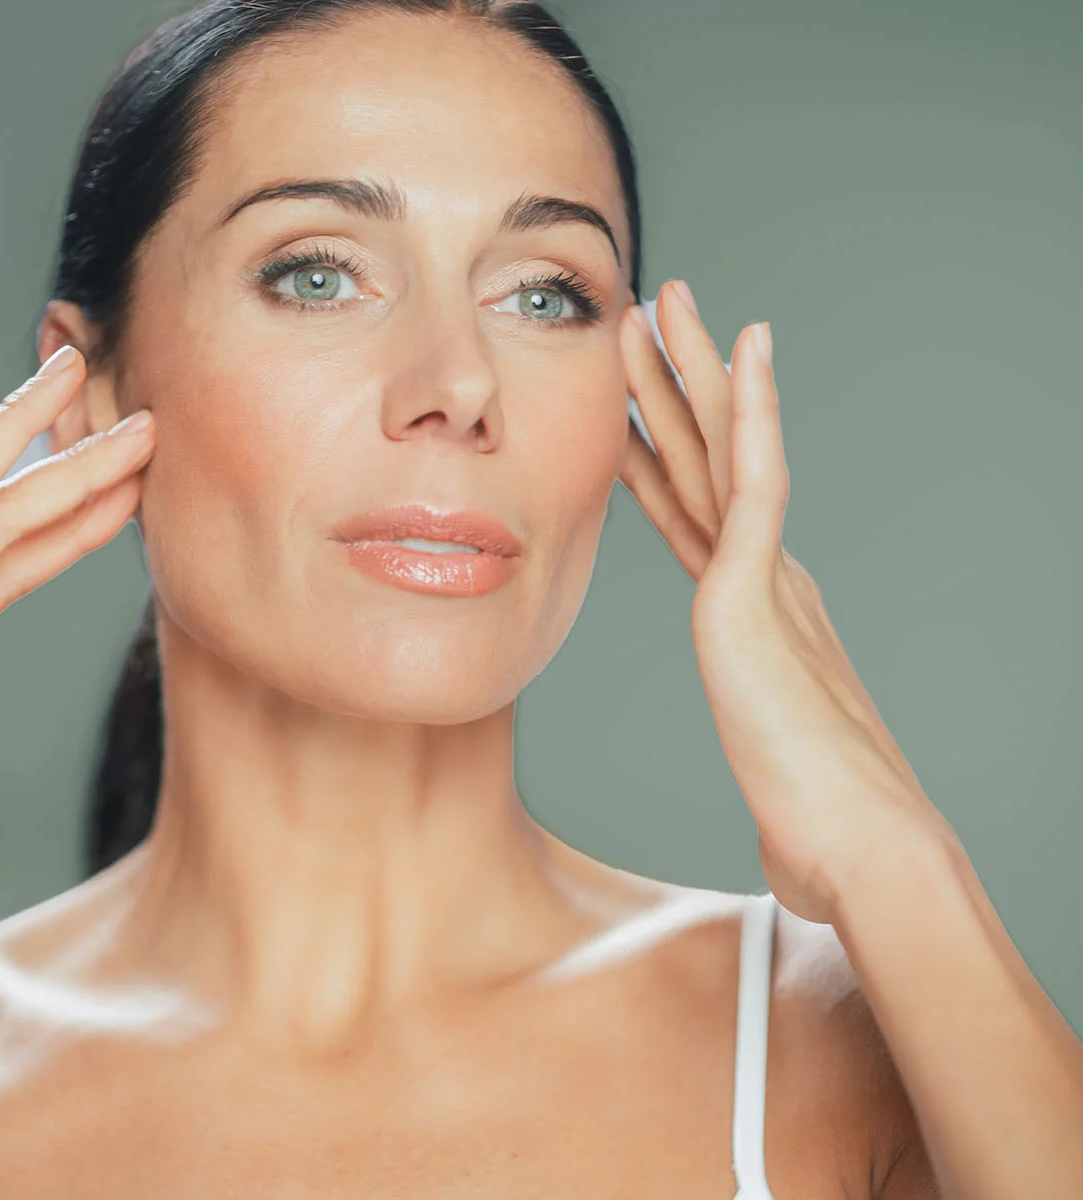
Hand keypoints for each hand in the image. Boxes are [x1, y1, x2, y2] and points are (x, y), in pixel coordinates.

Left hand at [617, 282, 953, 925]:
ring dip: (695, 372)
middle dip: (673, 385)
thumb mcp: (763, 766)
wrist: (862, 851)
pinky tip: (744, 353)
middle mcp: (763, 580)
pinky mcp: (763, 593)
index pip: (690, 515)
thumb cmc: (819, 825)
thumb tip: (777, 809)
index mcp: (753, 614)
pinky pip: (758, 481)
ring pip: (725, 450)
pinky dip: (752, 413)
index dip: (658, 452)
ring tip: (668, 302)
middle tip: (650, 311)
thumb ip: (761, 752)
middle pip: (706, 461)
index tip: (629, 404)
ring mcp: (766, 580)